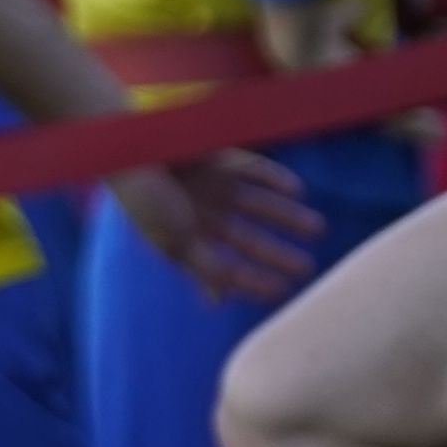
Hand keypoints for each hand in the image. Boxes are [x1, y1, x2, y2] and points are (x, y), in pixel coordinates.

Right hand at [109, 143, 328, 303]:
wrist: (130, 147)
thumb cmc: (144, 199)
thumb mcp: (174, 241)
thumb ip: (202, 267)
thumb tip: (222, 298)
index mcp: (188, 241)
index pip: (227, 266)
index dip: (253, 281)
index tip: (280, 292)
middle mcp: (204, 216)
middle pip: (249, 239)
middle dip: (276, 254)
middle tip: (307, 268)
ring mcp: (213, 187)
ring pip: (259, 206)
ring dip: (287, 218)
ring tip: (317, 229)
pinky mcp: (220, 159)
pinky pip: (254, 170)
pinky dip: (276, 179)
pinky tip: (298, 191)